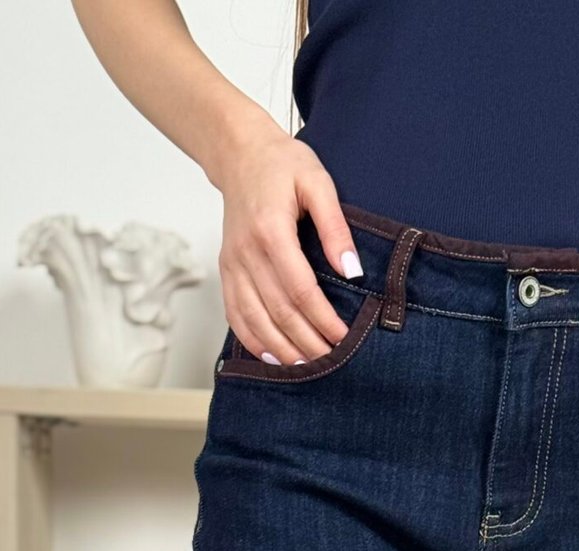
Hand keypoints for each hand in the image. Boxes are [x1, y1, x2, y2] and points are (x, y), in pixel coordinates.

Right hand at [211, 108, 362, 364]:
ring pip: (255, 320)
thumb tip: (351, 270)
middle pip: (279, 312)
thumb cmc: (281, 164)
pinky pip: (235, 314)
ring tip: (307, 368)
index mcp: (271, 231)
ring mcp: (232, 264)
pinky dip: (253, 340)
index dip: (323, 319)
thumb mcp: (318, 182)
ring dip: (281, 349)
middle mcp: (246, 253)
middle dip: (307, 342)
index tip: (344, 337)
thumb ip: (335, 227)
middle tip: (333, 363)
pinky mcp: (226, 271)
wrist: (239, 154)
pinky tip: (273, 356)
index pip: (300, 289)